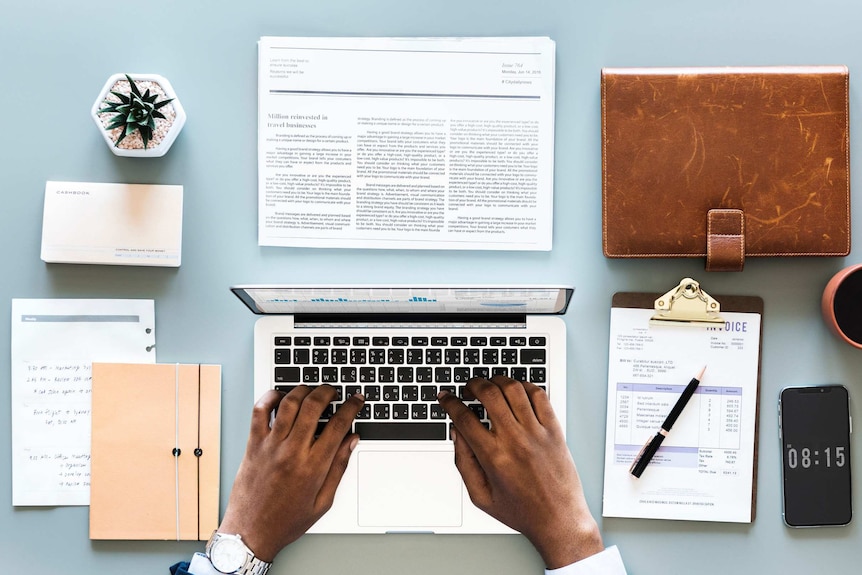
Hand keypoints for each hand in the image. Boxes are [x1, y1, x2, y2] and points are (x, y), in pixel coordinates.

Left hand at [218, 386, 363, 561]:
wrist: (250, 532)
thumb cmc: (286, 521)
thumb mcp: (323, 501)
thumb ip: (339, 467)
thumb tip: (351, 442)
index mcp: (313, 467)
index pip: (338, 425)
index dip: (351, 407)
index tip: (356, 399)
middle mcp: (292, 452)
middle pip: (313, 406)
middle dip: (327, 392)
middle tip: (333, 391)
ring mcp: (270, 446)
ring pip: (288, 403)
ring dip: (302, 390)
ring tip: (310, 391)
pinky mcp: (253, 445)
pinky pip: (259, 412)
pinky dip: (270, 397)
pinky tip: (279, 397)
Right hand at [438, 376, 603, 568]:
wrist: (559, 520)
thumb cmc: (522, 511)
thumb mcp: (481, 496)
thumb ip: (464, 462)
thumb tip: (456, 433)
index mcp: (493, 457)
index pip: (464, 417)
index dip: (450, 403)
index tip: (446, 397)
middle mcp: (515, 440)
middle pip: (488, 394)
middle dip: (473, 384)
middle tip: (468, 388)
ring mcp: (537, 433)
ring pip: (514, 389)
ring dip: (497, 380)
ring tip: (491, 385)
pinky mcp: (554, 430)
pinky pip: (539, 396)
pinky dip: (525, 386)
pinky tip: (517, 391)